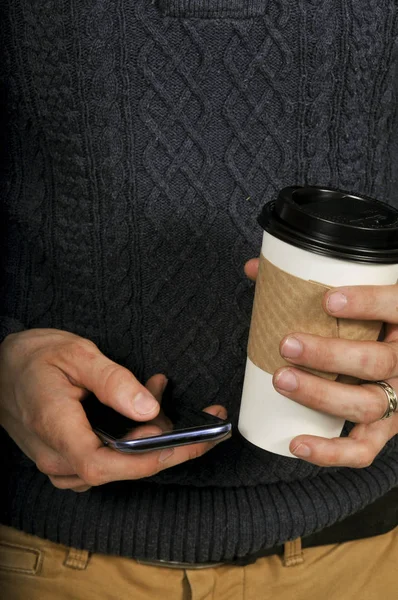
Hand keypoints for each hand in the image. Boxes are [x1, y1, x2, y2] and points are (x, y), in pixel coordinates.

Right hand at [0, 329, 227, 490]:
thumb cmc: (33, 357)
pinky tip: (143, 409)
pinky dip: (134, 438)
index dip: (147, 461)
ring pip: (118, 466)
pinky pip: (108, 460)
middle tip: (204, 422)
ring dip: (152, 438)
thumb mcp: (76, 354)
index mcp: (55, 428)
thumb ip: (113, 381)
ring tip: (167, 398)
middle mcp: (56, 456)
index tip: (184, 444)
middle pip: (120, 470)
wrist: (1, 367)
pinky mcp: (68, 458)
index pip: (103, 465)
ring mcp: (60, 462)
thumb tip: (149, 406)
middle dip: (168, 447)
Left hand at [245, 258, 397, 467]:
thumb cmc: (376, 321)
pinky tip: (297, 443)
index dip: (366, 303)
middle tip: (288, 344)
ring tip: (282, 379)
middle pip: (377, 362)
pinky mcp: (387, 427)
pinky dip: (332, 452)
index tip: (327, 298)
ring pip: (367, 404)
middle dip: (329, 355)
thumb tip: (256, 268)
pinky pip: (364, 448)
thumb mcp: (365, 293)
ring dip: (321, 395)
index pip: (396, 305)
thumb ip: (314, 278)